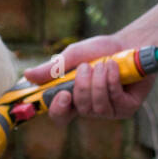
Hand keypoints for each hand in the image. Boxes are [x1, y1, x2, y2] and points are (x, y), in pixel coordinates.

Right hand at [24, 32, 156, 125]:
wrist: (130, 42)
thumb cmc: (100, 50)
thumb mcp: (73, 56)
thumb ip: (52, 69)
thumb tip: (27, 75)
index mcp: (74, 98)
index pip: (60, 116)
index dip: (58, 110)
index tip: (63, 95)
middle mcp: (90, 108)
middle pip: (80, 108)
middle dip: (84, 85)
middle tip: (89, 66)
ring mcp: (110, 110)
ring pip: (98, 105)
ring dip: (100, 80)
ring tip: (105, 63)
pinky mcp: (127, 108)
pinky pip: (115, 100)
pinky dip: (113, 80)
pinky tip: (115, 66)